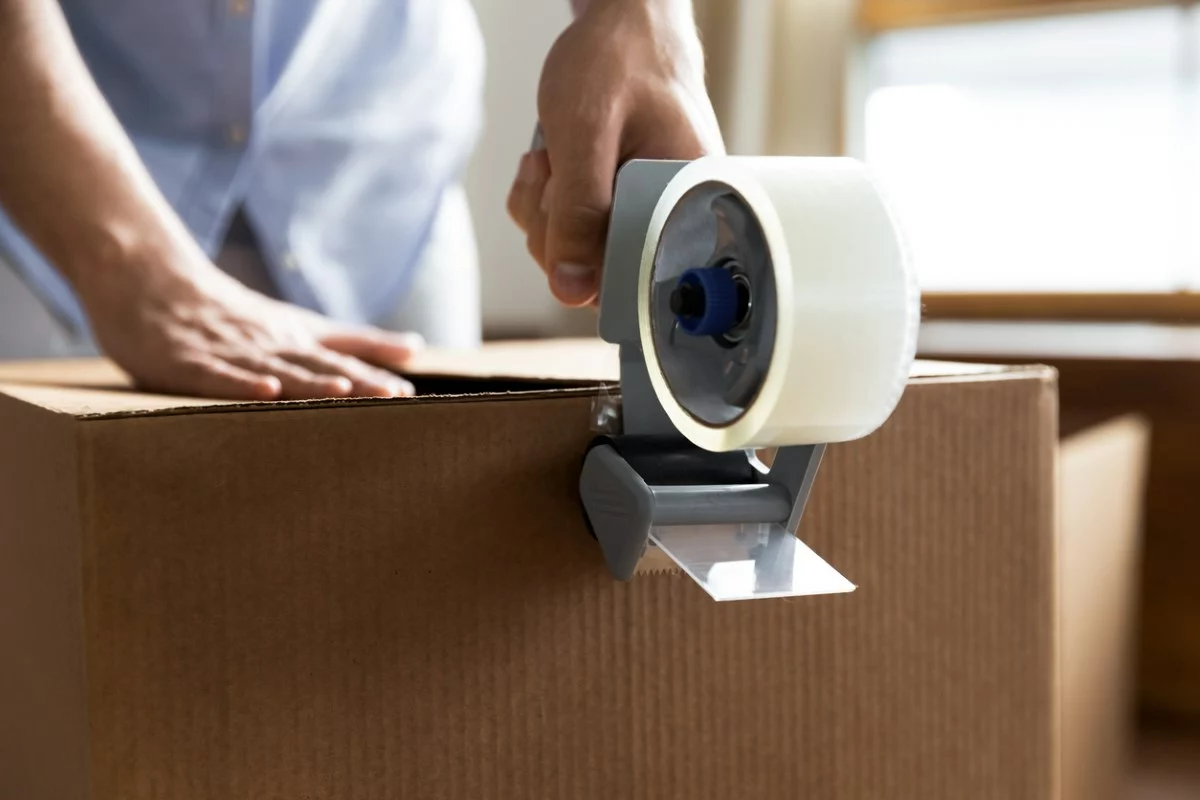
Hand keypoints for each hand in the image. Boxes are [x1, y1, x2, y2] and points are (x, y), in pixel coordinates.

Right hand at [75, 249, 422, 400]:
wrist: (152, 283)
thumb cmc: (234, 313)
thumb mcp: (301, 323)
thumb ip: (355, 339)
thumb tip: (416, 348)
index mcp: (296, 338)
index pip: (342, 359)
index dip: (374, 376)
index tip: (409, 395)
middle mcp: (269, 344)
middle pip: (317, 364)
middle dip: (355, 382)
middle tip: (390, 398)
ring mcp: (230, 351)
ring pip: (275, 368)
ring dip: (308, 380)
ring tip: (342, 391)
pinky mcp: (189, 361)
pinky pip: (217, 375)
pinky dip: (240, 383)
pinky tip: (264, 389)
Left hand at [507, 0, 723, 306]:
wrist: (625, 25)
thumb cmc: (619, 61)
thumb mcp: (585, 131)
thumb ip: (579, 212)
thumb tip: (570, 290)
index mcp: (686, 204)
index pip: (635, 281)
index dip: (585, 263)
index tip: (564, 209)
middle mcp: (673, 218)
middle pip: (598, 275)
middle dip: (555, 229)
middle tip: (554, 171)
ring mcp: (644, 215)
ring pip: (576, 256)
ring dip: (545, 211)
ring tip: (553, 158)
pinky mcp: (620, 209)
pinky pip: (569, 233)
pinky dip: (545, 203)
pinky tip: (554, 163)